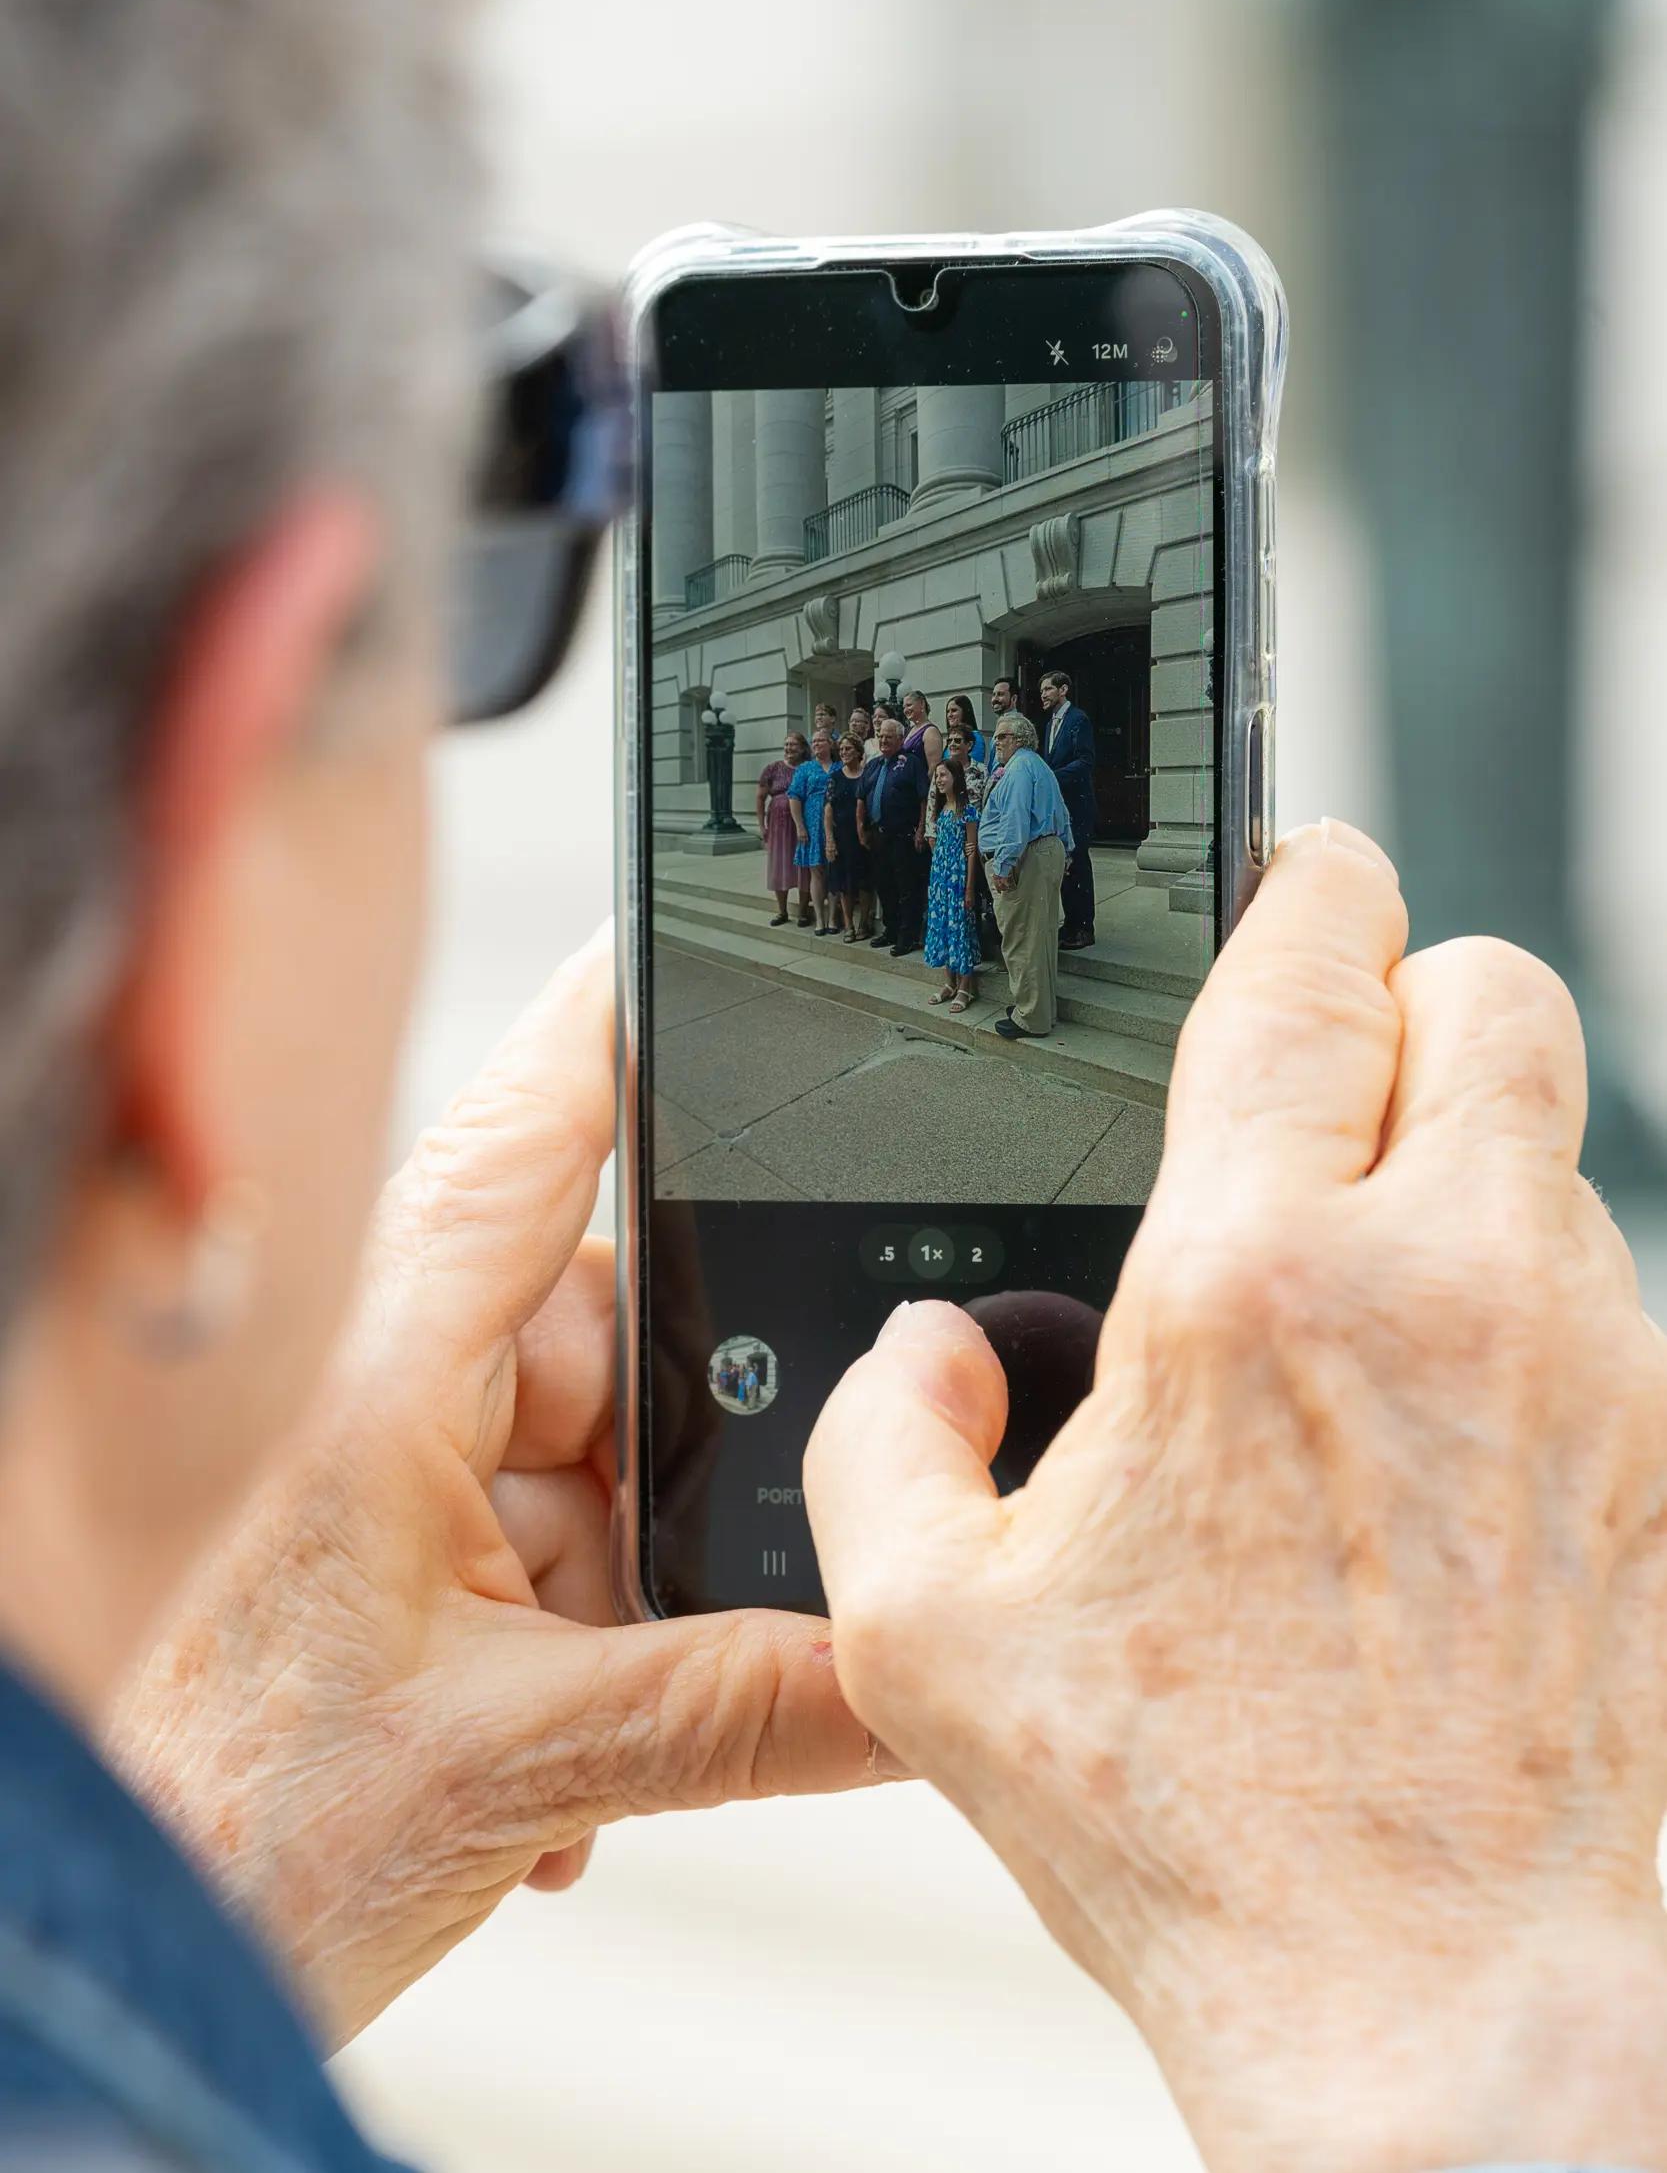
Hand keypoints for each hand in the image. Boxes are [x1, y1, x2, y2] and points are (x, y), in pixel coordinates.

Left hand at [110, 931, 885, 2048]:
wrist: (129, 1944)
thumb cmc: (234, 1828)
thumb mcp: (517, 1765)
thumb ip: (741, 1711)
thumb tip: (909, 1673)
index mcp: (390, 1375)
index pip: (535, 1138)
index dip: (624, 1025)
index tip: (703, 941)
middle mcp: (393, 1390)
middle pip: (619, 1330)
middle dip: (677, 1470)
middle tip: (676, 1601)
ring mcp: (397, 1468)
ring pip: (600, 1453)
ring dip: (628, 1582)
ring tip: (587, 1718)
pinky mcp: (403, 1545)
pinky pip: (557, 1534)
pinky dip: (590, 1631)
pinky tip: (558, 1750)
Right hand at [806, 822, 1666, 2172]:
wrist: (1459, 2015)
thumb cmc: (1206, 1834)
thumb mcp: (935, 1637)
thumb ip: (885, 1439)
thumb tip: (928, 1352)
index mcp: (1253, 1283)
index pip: (1311, 966)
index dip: (1300, 886)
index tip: (1293, 877)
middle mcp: (1453, 1284)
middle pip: (1493, 991)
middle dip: (1414, 990)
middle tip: (1340, 1069)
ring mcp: (1593, 1365)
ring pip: (1553, 1147)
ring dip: (1466, 1167)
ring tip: (1370, 1306)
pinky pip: (1606, 1294)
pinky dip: (1528, 1304)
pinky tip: (1446, 1436)